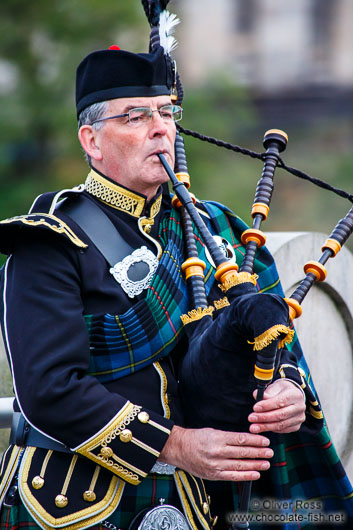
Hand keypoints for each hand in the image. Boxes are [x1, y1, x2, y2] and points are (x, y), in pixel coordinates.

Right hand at [158, 425, 272, 480]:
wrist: (178, 448)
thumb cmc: (195, 438)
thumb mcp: (212, 431)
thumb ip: (228, 437)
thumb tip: (246, 440)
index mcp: (217, 438)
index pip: (240, 439)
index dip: (255, 441)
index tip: (265, 441)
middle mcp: (217, 452)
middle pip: (242, 452)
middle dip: (258, 452)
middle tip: (269, 452)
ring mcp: (215, 465)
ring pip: (240, 465)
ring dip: (255, 465)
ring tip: (266, 463)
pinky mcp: (213, 474)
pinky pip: (232, 476)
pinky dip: (245, 476)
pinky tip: (255, 474)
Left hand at [248, 379, 305, 433]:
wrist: (291, 395)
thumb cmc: (281, 391)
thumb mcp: (274, 387)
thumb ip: (266, 392)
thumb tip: (256, 395)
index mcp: (295, 394)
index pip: (280, 401)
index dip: (267, 406)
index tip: (255, 408)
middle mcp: (300, 407)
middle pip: (281, 415)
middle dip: (264, 417)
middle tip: (251, 418)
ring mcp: (299, 418)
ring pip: (281, 424)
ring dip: (265, 426)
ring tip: (253, 427)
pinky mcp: (296, 426)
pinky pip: (282, 430)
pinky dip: (271, 429)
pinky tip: (262, 427)